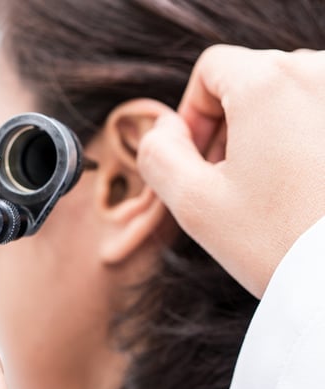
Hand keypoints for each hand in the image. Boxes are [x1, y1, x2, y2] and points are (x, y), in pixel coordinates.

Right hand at [137, 45, 324, 297]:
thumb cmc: (278, 243)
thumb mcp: (192, 202)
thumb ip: (157, 153)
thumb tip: (163, 127)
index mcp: (270, 84)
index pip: (211, 69)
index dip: (190, 113)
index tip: (196, 161)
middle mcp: (320, 75)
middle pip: (249, 78)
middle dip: (225, 125)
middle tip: (224, 181)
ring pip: (286, 94)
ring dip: (261, 130)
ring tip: (262, 186)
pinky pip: (318, 111)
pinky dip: (298, 136)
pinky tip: (297, 183)